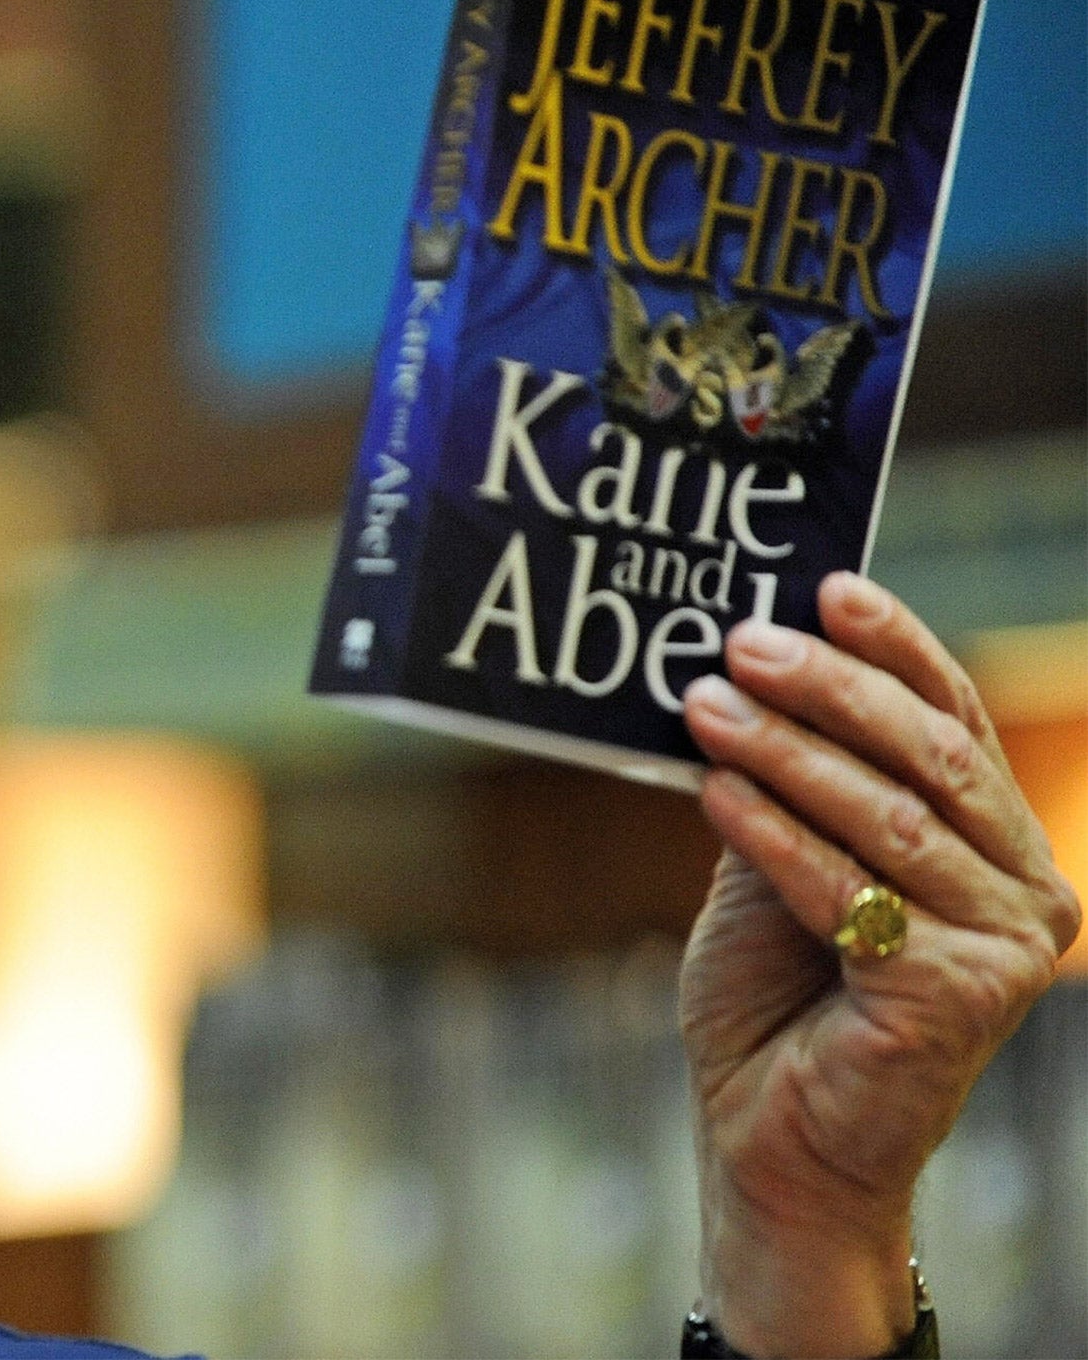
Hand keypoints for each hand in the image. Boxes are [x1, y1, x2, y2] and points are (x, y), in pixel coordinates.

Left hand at [677, 571, 1079, 1358]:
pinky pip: (847, 889)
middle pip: (929, 755)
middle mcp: (1024, 889)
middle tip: (740, 641)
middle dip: (831, 689)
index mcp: (994, 846)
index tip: (827, 587)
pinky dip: (773, 834)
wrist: (772, 1141)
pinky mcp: (956, 994)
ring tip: (704, 703)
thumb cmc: (774, 1004)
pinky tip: (713, 788)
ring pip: (886, 816)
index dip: (898, 648)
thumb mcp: (775, 872)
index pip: (956, 721)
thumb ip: (787, 790)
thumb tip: (743, 678)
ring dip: (786, 751)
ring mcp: (1002, 946)